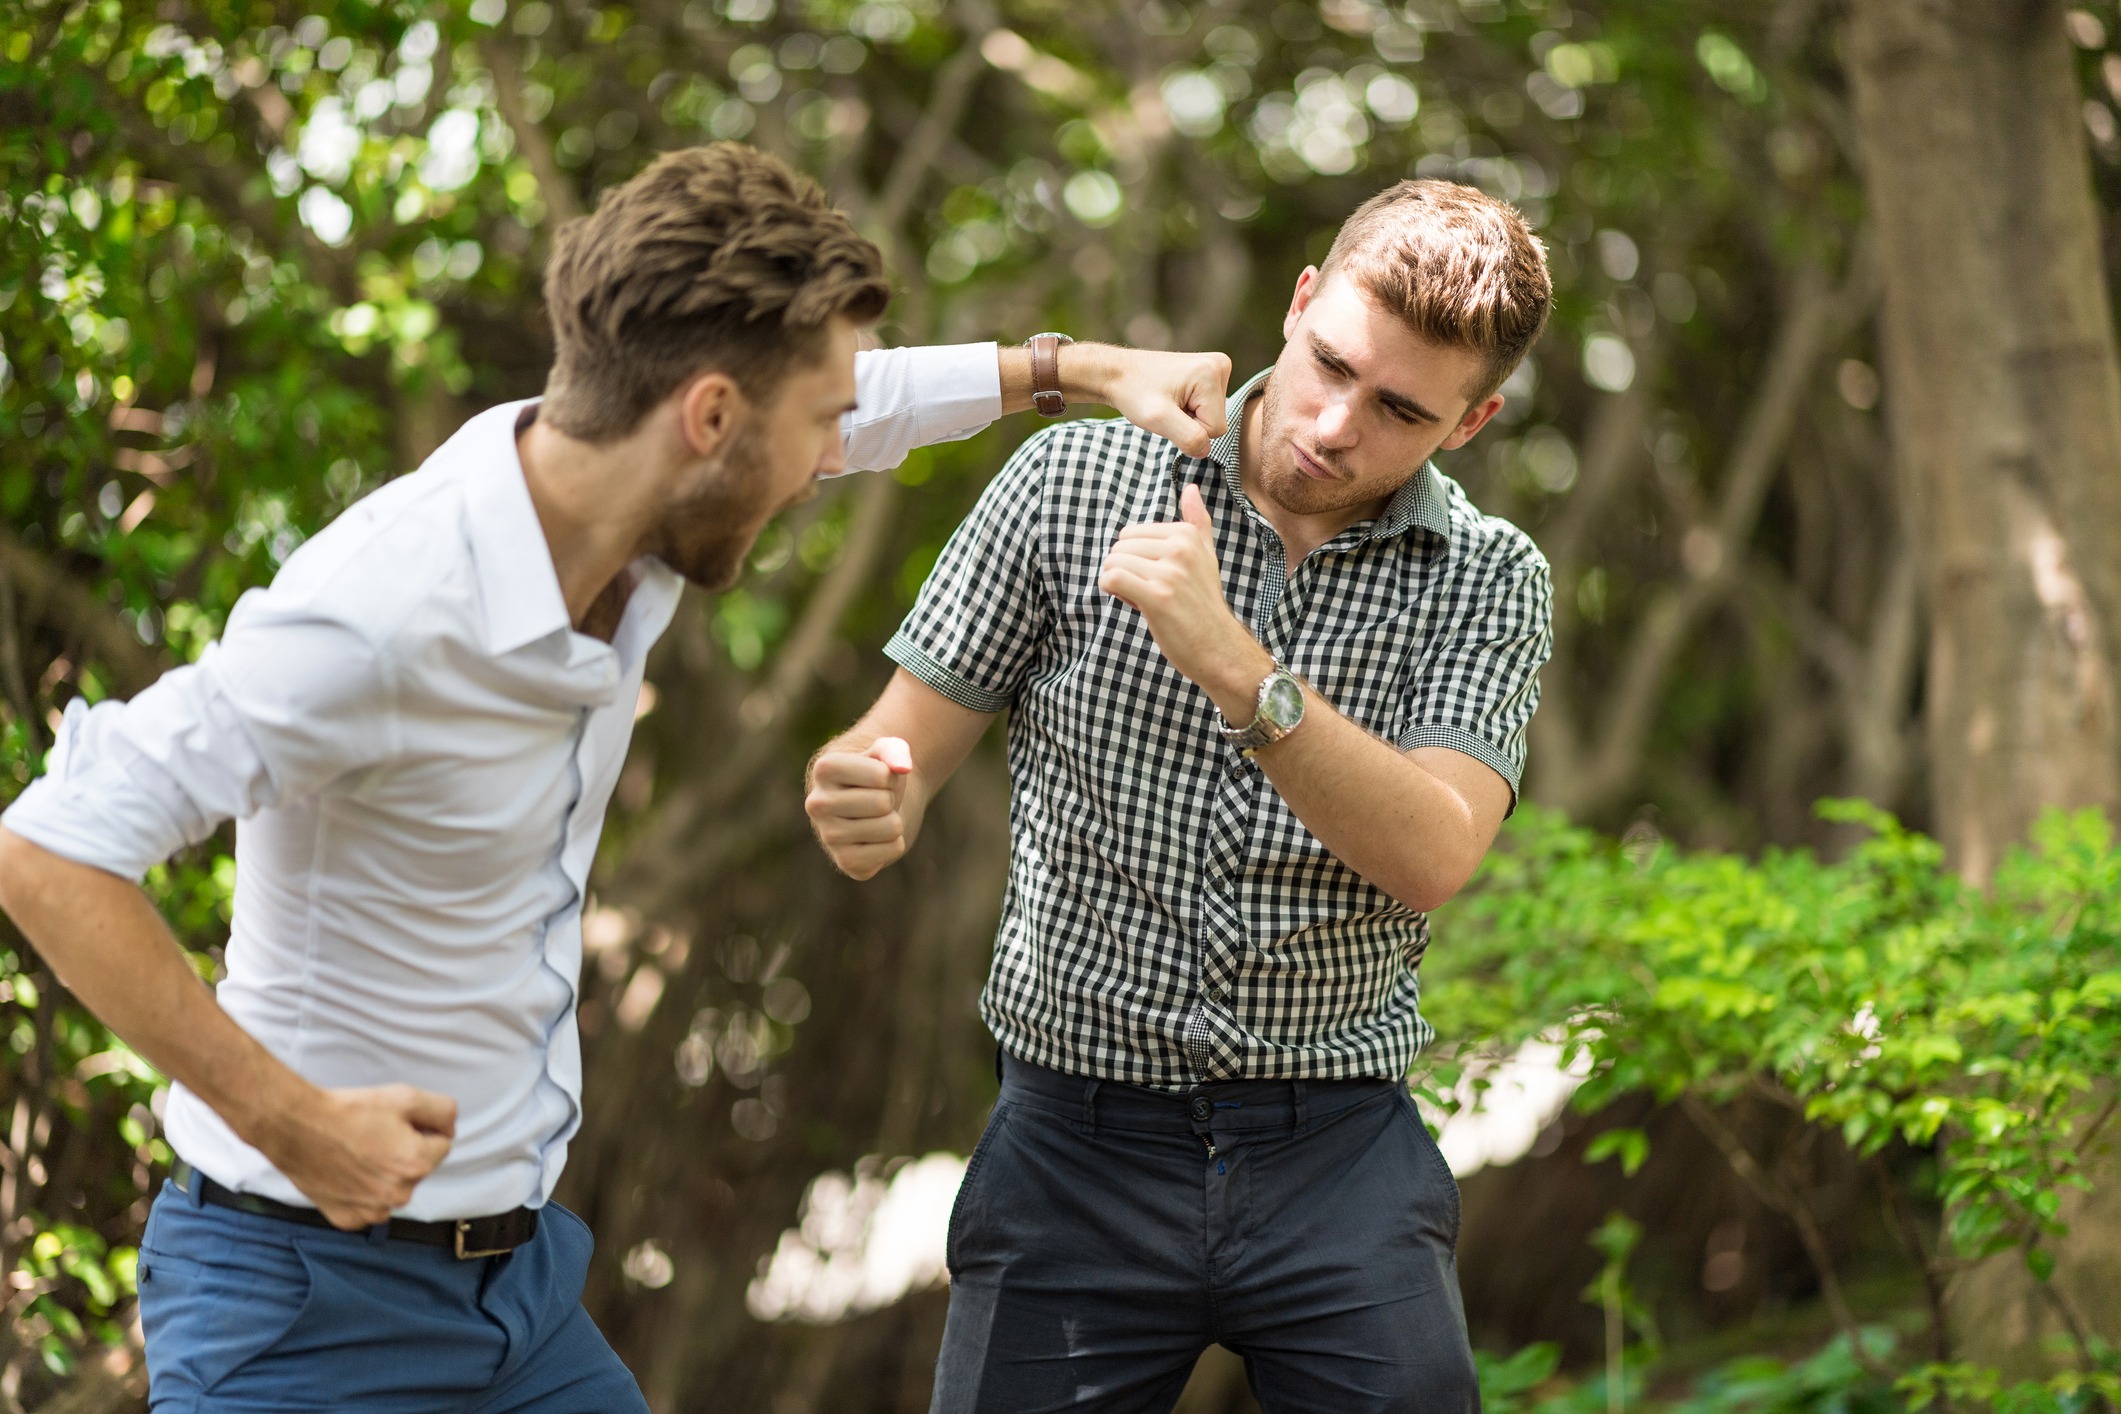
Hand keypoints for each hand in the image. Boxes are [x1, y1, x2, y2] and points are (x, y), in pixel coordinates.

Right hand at [259, 1083, 456, 1229]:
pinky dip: (361, 1193)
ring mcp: (371, 1212)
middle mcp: (397, 1195)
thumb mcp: (405, 1096)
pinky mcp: (347, 1219)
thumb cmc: (349, 1111)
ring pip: (394, 1189)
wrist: (296, 1127)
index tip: (395, 1124)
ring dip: (384, 1175)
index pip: (441, 1144)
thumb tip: (450, 1130)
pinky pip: (368, 1207)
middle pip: (418, 1169)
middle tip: (373, 1136)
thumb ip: (443, 1111)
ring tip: (357, 1153)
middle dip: (404, 1153)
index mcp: (417, 1165)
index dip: (421, 1129)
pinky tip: (345, 1173)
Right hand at [805, 736, 913, 879]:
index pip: (881, 775)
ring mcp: (828, 836)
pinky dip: (895, 843)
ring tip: (876, 818)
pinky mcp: (846, 862)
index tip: (877, 778)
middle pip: (883, 803)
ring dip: (894, 821)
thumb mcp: (886, 753)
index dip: (890, 775)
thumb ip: (895, 750)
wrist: (869, 807)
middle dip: (890, 799)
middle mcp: (817, 804)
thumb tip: (901, 767)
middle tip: (877, 801)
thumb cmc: (876, 775)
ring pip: (892, 827)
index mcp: (823, 769)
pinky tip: (876, 838)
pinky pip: (894, 849)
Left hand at [1071, 347, 1231, 457]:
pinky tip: (1172, 398)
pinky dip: (1188, 410)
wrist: (1117, 373)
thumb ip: (1189, 437)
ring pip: (1211, 417)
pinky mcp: (1208, 374)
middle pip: (1216, 421)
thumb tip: (1206, 450)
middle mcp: (1220, 366)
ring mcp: (1215, 368)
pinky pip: (1206, 408)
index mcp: (1213, 372)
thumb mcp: (1158, 418)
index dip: (1190, 429)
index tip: (1168, 412)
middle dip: (1189, 423)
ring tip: (1167, 401)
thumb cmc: (1133, 391)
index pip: (1216, 428)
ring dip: (1187, 417)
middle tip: (1166, 407)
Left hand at [1099, 484, 1270, 702]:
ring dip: (1117, 583)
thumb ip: (1197, 522)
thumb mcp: (1206, 557)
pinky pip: (1111, 579)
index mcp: (1187, 535)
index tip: (1154, 577)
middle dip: (1124, 569)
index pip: (1132, 533)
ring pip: (1113, 563)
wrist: (1218, 647)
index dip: (1135, 558)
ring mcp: (1170, 573)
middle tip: (1147, 591)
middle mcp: (1181, 548)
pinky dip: (1111, 591)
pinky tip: (1129, 602)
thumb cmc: (1205, 604)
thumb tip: (1190, 488)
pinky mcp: (1157, 597)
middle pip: (1119, 547)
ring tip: (1142, 598)